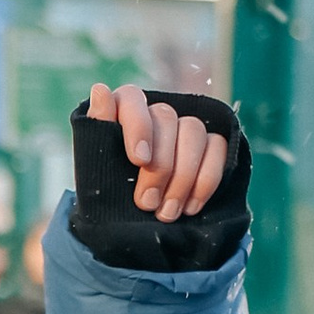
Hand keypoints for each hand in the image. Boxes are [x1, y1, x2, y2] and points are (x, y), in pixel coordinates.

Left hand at [89, 82, 227, 223]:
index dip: (138, 126)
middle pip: (166, 118)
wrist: (129, 223)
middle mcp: (155, 113)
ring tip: (167, 213)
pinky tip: (190, 207)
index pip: (132, 99)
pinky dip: (206, 181)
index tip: (139, 160)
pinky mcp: (210, 144)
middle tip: (147, 204)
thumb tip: (100, 90)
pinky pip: (218, 148)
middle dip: (160, 166)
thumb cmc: (108, 191)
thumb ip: (97, 131)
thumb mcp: (95, 167)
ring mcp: (185, 127)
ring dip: (183, 177)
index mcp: (122, 111)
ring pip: (194, 132)